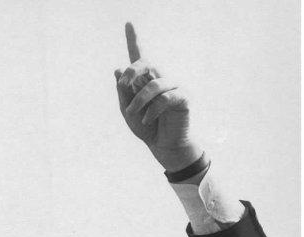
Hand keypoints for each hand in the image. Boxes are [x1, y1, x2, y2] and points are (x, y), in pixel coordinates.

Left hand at [114, 23, 201, 171]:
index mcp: (144, 80)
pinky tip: (146, 120)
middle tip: (123, 85)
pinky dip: (152, 110)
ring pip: (154, 84)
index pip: (139, 57)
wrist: (162, 146)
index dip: (133, 39)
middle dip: (132, 72)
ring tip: (133, 114)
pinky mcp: (184, 97)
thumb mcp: (127, 111)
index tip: (128, 23)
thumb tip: (119, 69)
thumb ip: (123, 92)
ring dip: (139, 100)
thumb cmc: (145, 127)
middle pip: (146, 63)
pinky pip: (166, 98)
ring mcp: (173, 86)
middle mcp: (160, 78)